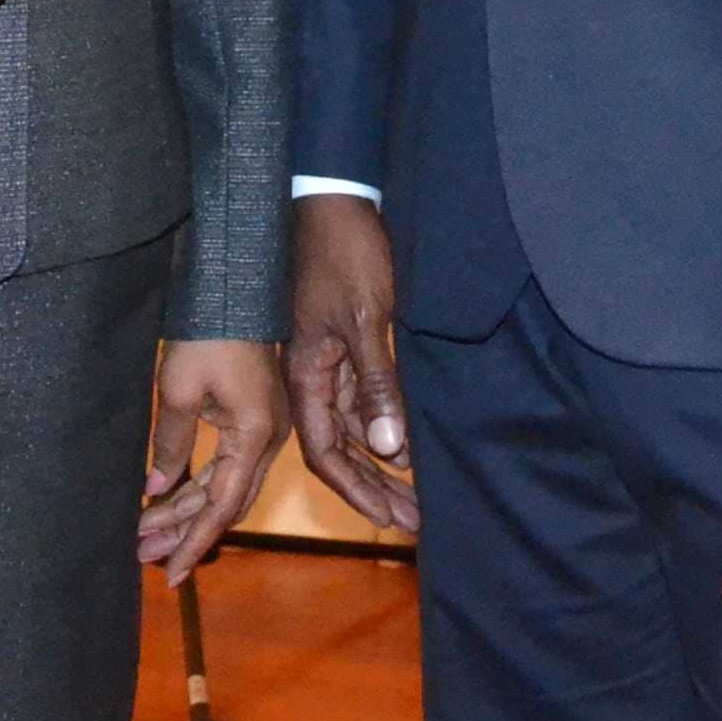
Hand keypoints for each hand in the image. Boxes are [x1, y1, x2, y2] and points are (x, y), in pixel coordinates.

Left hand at [141, 340, 291, 579]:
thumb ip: (171, 444)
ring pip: (225, 486)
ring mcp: (265, 428)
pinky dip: (198, 486)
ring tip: (147, 536)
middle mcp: (269, 438)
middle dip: (185, 533)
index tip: (171, 574)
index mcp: (256, 434)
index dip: (195, 542)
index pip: (222, 506)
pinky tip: (168, 499)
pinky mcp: (255, 417)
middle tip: (145, 556)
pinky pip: (227, 465)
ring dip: (188, 512)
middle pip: (226, 503)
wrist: (234, 288)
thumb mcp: (179, 389)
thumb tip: (156, 488)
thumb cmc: (209, 332)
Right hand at [287, 193, 418, 531]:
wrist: (333, 199)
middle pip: (338, 448)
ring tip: (418, 494)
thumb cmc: (344, 254)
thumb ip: (377, 385)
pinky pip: (362, 399)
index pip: (324, 452)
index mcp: (304, 375)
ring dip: (382, 461)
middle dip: (374, 488)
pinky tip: (409, 443)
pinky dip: (383, 425)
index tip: (389, 519)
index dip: (356, 490)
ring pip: (353, 427)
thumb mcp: (366, 320)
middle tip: (414, 521)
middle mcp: (310, 376)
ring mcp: (327, 361)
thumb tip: (389, 449)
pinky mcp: (346, 343)